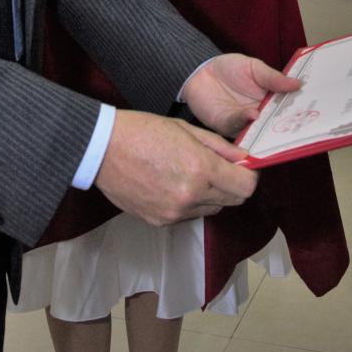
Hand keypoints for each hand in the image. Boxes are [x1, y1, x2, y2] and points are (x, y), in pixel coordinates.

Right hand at [95, 110, 258, 224]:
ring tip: (189, 174)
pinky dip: (189, 203)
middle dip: (231, 185)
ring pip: (211, 210)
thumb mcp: (186, 129)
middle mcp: (190, 195)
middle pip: (232, 201)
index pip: (245, 187)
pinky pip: (188, 216)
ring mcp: (174, 212)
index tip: (243, 168)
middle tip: (219, 168)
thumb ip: (219, 147)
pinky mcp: (160, 221)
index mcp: (199, 168)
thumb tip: (244, 158)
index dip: (249, 177)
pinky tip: (172, 184)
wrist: (102, 149)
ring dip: (210, 195)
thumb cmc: (142, 131)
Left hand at [182, 53, 300, 138]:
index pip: (288, 108)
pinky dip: (247, 121)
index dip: (299, 109)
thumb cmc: (228, 68)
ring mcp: (245, 122)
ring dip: (268, 127)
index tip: (314, 109)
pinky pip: (239, 126)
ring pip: (260, 129)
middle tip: (301, 123)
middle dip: (288, 123)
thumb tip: (298, 83)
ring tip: (278, 121)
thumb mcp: (254, 67)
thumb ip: (273, 78)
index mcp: (269, 100)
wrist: (200, 72)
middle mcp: (260, 114)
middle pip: (276, 123)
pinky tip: (253, 114)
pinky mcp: (228, 126)